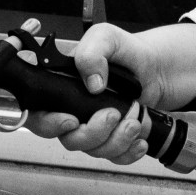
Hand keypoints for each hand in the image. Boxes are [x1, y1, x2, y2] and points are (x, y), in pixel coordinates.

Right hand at [24, 22, 195, 164]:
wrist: (157, 67)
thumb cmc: (127, 51)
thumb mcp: (106, 37)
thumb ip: (92, 52)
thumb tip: (91, 81)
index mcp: (61, 87)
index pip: (38, 114)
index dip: (48, 123)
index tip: (70, 120)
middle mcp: (73, 111)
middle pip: (68, 139)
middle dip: (91, 132)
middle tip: (113, 113)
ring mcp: (93, 128)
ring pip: (93, 150)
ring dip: (116, 139)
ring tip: (134, 120)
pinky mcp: (113, 139)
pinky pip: (114, 157)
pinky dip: (128, 152)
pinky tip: (139, 139)